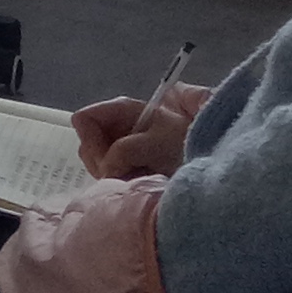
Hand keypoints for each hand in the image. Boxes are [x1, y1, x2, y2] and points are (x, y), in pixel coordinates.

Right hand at [70, 79, 207, 179]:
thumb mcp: (155, 143)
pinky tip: (137, 182)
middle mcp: (118, 125)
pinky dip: (119, 180)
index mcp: (122, 110)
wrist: (208, 159)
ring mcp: (121, 144)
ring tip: (136, 176)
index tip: (109, 159)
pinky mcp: (126, 163)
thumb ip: (123, 151)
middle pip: (87, 142)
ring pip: (95, 161)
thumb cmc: (183, 145)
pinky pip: (107, 173)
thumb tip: (106, 169)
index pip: (83, 119)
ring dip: (111, 173)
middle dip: (101, 161)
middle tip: (125, 170)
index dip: (91, 141)